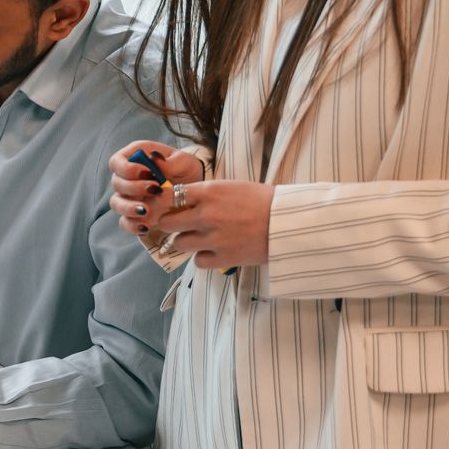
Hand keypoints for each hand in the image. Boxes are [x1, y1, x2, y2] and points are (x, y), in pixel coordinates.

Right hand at [108, 140, 206, 238]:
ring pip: (116, 203)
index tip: (147, 172)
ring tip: (146, 210)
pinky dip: (132, 226)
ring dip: (129, 208)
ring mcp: (129, 198)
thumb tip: (154, 158)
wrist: (193, 192)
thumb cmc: (185, 171)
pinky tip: (146, 227)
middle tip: (155, 189)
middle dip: (133, 187)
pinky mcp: (134, 215)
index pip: (117, 161)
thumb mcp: (184, 162)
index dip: (126, 167)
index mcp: (134, 159)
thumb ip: (170, 161)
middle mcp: (127, 178)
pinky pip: (125, 222)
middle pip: (116, 183)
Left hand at [145, 179, 274, 270]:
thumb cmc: (262, 200)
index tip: (163, 206)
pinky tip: (212, 251)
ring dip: (185, 241)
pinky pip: (198, 261)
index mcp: (208, 192)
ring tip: (198, 238)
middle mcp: (206, 215)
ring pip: (179, 244)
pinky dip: (202, 258)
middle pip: (167, 223)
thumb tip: (180, 200)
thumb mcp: (230, 187)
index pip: (167, 196)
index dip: (162, 203)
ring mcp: (213, 238)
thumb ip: (204, 194)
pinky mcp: (223, 258)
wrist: (287, 221)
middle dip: (170, 224)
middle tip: (178, 225)